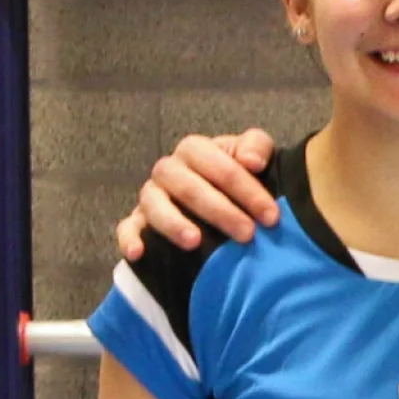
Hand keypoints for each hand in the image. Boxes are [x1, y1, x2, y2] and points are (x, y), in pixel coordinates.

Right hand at [115, 129, 278, 259]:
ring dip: (174, 223)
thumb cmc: (237, 174)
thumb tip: (251, 161)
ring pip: (155, 205)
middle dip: (221, 211)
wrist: (220, 197)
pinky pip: (126, 227)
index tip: (271, 216)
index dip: (248, 190)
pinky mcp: (136, 220)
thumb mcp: (254, 154)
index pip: (221, 167)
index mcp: (195, 149)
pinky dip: (129, 238)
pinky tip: (139, 253)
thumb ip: (256, 146)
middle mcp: (168, 169)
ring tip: (195, 242)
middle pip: (190, 188)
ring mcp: (150, 195)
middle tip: (247, 234)